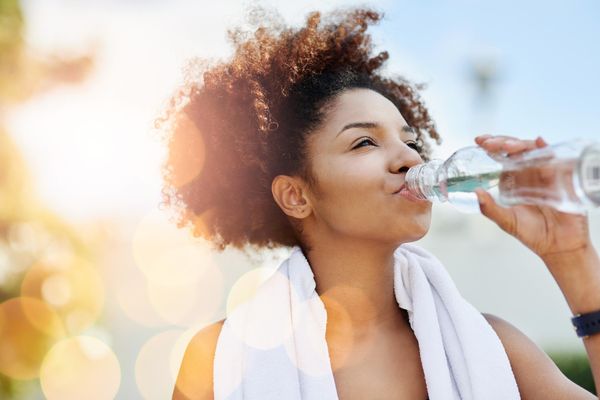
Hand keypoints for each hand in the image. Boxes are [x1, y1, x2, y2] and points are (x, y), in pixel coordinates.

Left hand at [473, 134, 591, 262]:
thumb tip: (475, 193)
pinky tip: (539, 143)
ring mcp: (546, 173)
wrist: (559, 246)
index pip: (502, 156)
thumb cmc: (533, 233)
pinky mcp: (561, 177)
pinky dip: (546, 149)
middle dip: (502, 141)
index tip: (479, 141)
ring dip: (520, 144)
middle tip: (489, 143)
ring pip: (533, 149)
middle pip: (516, 148)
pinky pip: (555, 158)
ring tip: (508, 147)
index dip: (492, 145)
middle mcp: (529, 172)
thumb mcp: (507, 221)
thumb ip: (490, 208)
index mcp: (514, 179)